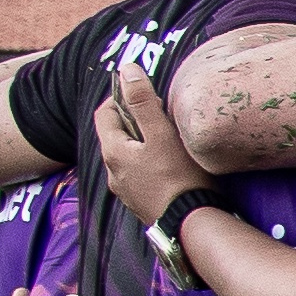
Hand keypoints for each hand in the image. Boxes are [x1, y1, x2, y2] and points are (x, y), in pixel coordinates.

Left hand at [97, 64, 213, 225]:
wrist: (192, 226)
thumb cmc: (180, 178)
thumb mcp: (162, 134)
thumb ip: (143, 101)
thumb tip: (127, 69)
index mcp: (113, 151)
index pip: (104, 113)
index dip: (119, 97)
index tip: (142, 93)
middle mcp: (112, 172)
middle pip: (115, 136)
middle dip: (132, 121)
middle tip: (158, 116)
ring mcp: (125, 191)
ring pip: (126, 157)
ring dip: (140, 145)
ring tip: (165, 141)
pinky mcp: (140, 204)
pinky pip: (137, 176)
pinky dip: (146, 165)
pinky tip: (168, 168)